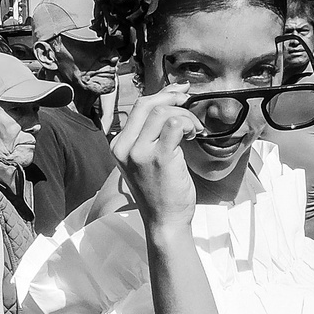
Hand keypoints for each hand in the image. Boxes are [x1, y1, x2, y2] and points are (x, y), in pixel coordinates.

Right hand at [114, 85, 200, 231]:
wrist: (165, 221)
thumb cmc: (160, 192)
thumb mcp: (146, 160)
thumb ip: (150, 135)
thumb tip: (168, 106)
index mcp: (119, 145)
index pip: (138, 107)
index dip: (162, 95)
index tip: (179, 93)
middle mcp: (125, 147)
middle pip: (146, 104)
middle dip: (172, 97)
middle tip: (189, 101)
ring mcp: (140, 153)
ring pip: (161, 112)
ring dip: (184, 114)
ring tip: (193, 130)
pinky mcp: (159, 158)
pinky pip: (174, 125)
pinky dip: (188, 124)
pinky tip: (192, 135)